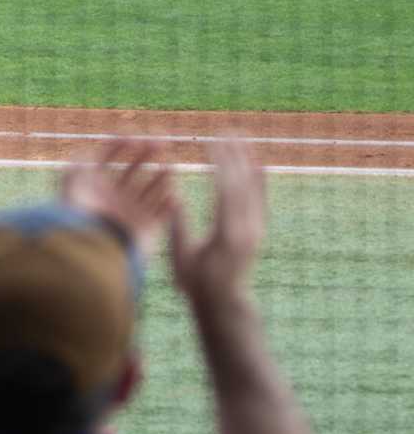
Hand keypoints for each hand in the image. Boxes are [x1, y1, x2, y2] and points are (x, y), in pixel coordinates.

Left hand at [59, 138, 178, 258]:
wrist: (88, 246)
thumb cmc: (77, 210)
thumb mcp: (74, 176)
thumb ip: (89, 154)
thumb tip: (111, 142)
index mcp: (94, 184)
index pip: (111, 157)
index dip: (125, 144)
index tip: (139, 138)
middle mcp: (113, 197)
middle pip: (134, 169)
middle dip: (148, 155)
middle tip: (163, 144)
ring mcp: (130, 212)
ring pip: (152, 188)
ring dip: (162, 176)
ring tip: (170, 166)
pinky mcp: (145, 229)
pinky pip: (164, 213)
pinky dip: (170, 202)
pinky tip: (173, 193)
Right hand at [169, 133, 266, 305]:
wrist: (225, 303)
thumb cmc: (196, 283)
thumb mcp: (182, 257)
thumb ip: (179, 228)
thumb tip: (173, 196)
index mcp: (227, 235)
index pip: (225, 191)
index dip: (219, 164)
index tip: (209, 142)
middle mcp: (247, 229)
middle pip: (242, 184)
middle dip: (233, 155)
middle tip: (224, 130)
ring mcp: (256, 228)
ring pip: (253, 188)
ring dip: (246, 160)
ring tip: (239, 136)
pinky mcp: (258, 229)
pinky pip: (260, 199)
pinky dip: (259, 179)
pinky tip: (258, 162)